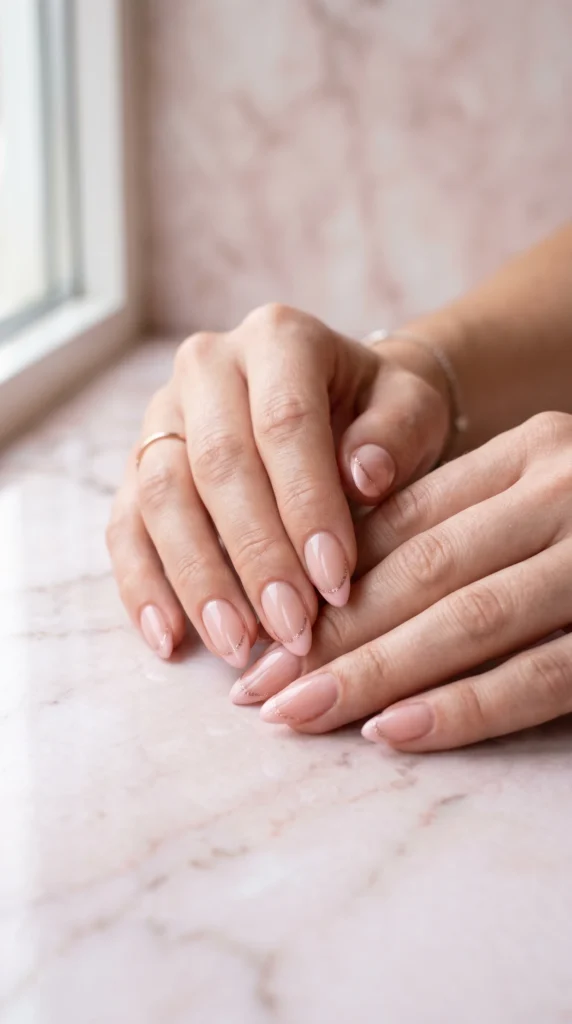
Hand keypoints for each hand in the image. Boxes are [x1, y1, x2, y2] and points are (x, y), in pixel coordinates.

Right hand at [107, 304, 448, 665]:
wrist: (341, 406)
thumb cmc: (380, 416)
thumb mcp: (412, 412)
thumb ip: (397, 436)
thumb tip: (362, 476)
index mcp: (279, 338)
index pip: (285, 423)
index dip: (307, 506)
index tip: (335, 582)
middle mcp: (207, 366)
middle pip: (217, 464)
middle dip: (256, 556)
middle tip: (292, 629)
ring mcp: (164, 417)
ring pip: (161, 497)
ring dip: (198, 580)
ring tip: (238, 645)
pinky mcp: (139, 467)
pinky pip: (125, 526)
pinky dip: (143, 586)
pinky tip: (169, 639)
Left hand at [233, 412, 571, 749]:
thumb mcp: (532, 503)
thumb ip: (453, 528)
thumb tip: (330, 585)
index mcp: (531, 453)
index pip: (403, 523)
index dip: (323, 581)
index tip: (259, 636)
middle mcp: (566, 488)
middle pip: (423, 569)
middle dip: (332, 635)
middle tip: (256, 690)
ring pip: (470, 618)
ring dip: (375, 675)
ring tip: (298, 717)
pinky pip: (541, 672)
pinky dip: (465, 706)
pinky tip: (396, 734)